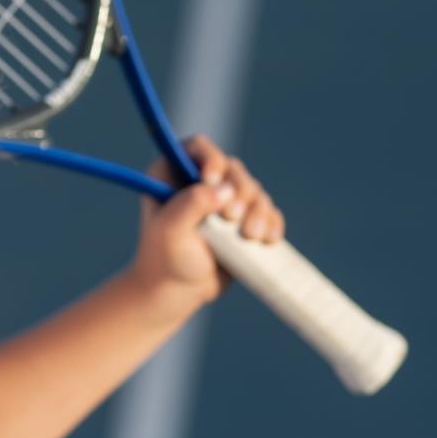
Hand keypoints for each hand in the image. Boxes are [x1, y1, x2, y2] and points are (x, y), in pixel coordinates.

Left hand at [127, 134, 285, 318]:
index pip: (198, 147)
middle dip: (239, 192)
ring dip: (257, 211)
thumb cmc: (165, 258)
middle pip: (233, 168)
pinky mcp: (243, 220)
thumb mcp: (170, 231)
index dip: (211, 158)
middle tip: (231, 218)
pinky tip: (266, 240)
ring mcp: (223, 200)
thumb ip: (191, 204)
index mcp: (172, 173)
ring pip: (253, 190)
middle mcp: (199, 181)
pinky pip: (268, 211)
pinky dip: (271, 223)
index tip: (212, 180)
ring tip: (248, 236)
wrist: (178, 291)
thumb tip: (222, 188)